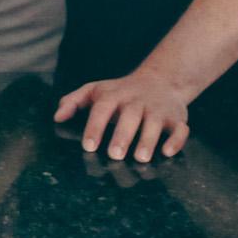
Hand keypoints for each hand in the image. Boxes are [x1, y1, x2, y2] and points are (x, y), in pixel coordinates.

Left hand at [53, 67, 190, 162]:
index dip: (95, 127)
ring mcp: (158, 109)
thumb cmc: (120, 92)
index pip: (102, 109)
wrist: (161, 80)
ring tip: (140, 158)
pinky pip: (180, 129)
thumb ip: (73, 101)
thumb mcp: (95, 90)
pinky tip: (167, 152)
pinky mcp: (177, 118)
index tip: (88, 146)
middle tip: (114, 155)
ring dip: (148, 139)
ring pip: (155, 122)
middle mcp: (136, 101)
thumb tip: (57, 117)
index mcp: (114, 96)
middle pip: (130, 116)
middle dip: (122, 136)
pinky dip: (176, 140)